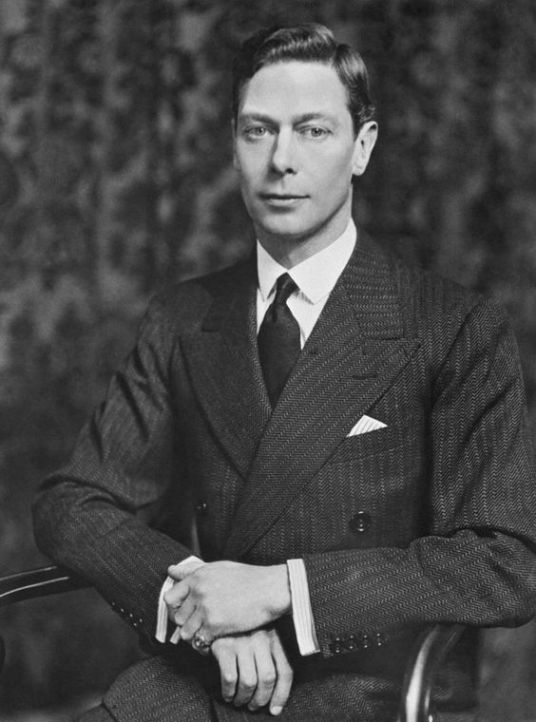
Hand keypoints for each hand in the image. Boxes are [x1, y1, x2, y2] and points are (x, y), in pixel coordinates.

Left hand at [164, 560, 290, 642]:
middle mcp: (199, 592)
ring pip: (185, 632)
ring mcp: (206, 609)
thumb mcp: (218, 567)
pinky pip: (199, 641)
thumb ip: (192, 570)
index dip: (175, 607)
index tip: (185, 611)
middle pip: (176, 617)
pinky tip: (216, 637)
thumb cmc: (247, 578)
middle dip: (186, 622)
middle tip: (199, 623)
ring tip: (208, 631)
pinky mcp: (215, 625)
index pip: (169, 597)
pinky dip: (206, 643)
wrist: (269, 589)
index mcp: (198, 577)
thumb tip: (170, 570)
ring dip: (195, 634)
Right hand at [211, 628, 292, 715]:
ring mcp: (242, 641)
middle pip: (268, 678)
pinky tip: (228, 693)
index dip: (281, 695)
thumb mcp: (260, 636)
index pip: (285, 670)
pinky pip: (230, 678)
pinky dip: (229, 692)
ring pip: (249, 682)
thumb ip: (269, 656)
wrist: (215, 614)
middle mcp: (260, 638)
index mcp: (274, 636)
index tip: (275, 709)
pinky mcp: (224, 646)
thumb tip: (274, 694)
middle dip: (260, 699)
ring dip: (244, 698)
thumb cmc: (239, 631)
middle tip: (253, 706)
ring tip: (239, 701)